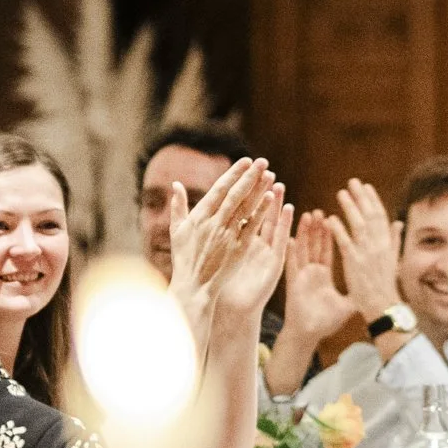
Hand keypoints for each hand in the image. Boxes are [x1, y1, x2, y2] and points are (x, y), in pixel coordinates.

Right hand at [167, 156, 289, 326]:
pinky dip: (261, 212)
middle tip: (263, 161)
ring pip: (245, 208)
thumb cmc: (184, 258)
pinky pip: (252, 227)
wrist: (193, 286)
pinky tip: (271, 198)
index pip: (219, 189)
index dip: (234, 174)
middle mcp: (213, 224)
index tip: (246, 161)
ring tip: (270, 174)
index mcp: (199, 217)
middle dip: (249, 176)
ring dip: (258, 190)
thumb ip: (178, 206)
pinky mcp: (238, 249)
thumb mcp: (176, 231)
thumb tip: (176, 184)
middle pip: (235, 195)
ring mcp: (227, 236)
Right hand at [277, 213, 356, 355]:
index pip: (328, 249)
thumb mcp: (346, 305)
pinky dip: (291, 251)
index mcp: (323, 275)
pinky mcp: (294, 283)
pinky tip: (290, 237)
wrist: (309, 334)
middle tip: (320, 211)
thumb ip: (356, 292)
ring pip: (303, 249)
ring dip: (305, 233)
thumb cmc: (325, 322)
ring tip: (307, 216)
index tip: (332, 217)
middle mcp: (311, 272)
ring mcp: (302, 276)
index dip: (330, 234)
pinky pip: (292, 264)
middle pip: (315, 245)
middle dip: (317, 228)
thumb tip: (372, 287)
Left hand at [331, 177, 403, 322]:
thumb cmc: (386, 284)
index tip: (366, 186)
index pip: (380, 216)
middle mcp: (379, 245)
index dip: (373, 200)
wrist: (382, 305)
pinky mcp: (354, 263)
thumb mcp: (394, 259)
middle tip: (352, 182)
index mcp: (387, 243)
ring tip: (341, 193)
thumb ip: (394, 240)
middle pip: (370, 215)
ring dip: (350, 208)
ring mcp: (367, 253)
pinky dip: (338, 230)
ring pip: (358, 225)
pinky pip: (345, 243)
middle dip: (361, 197)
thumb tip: (398, 223)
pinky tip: (330, 219)